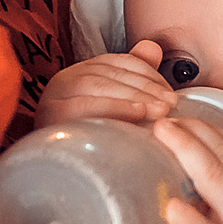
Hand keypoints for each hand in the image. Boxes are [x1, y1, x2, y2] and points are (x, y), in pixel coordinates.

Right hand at [34, 43, 175, 128]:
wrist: (62, 175)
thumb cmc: (96, 141)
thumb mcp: (119, 108)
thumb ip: (134, 76)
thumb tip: (153, 47)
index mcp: (82, 73)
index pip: (119, 63)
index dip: (149, 74)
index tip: (171, 92)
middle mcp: (65, 80)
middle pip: (110, 74)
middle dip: (146, 87)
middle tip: (171, 104)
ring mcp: (55, 96)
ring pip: (97, 86)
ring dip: (133, 96)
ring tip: (160, 110)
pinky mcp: (51, 115)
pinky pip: (84, 106)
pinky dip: (113, 106)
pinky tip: (137, 113)